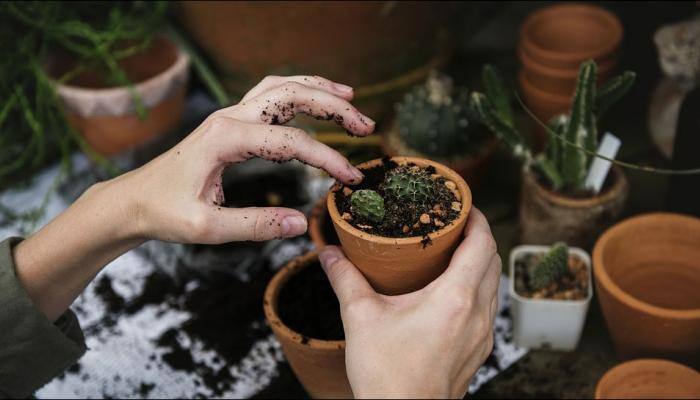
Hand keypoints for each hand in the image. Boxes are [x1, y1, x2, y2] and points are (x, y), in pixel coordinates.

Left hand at [108, 75, 374, 243]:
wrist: (133, 201)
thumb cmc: (163, 212)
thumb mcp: (207, 228)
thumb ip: (255, 225)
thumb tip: (301, 224)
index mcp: (225, 139)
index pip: (291, 142)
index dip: (327, 159)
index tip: (351, 179)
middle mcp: (229, 118)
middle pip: (291, 96)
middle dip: (333, 106)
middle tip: (366, 125)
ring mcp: (229, 116)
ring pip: (281, 88)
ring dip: (318, 90)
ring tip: (350, 98)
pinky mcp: (230, 123)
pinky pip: (269, 96)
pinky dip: (298, 93)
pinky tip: (315, 100)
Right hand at [319, 208, 499, 398]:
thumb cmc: (386, 375)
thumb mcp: (360, 318)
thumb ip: (345, 279)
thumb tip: (329, 253)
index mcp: (455, 298)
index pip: (482, 244)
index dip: (477, 218)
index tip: (463, 205)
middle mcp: (477, 314)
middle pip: (493, 260)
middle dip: (478, 236)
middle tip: (453, 224)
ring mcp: (482, 335)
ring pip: (493, 284)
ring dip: (479, 263)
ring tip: (452, 253)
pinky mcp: (479, 350)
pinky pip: (487, 307)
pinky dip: (477, 288)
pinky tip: (451, 291)